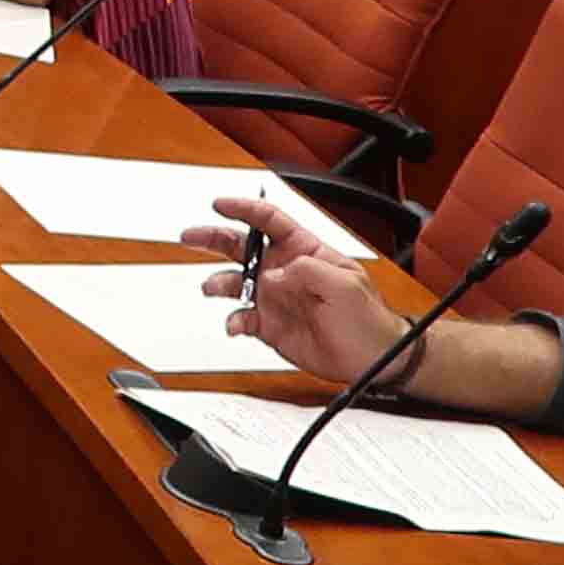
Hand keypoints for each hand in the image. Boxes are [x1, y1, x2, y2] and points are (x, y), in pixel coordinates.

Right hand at [184, 191, 404, 385]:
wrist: (371, 360)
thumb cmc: (368, 317)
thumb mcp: (345, 283)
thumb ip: (308, 271)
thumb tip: (273, 275)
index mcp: (304, 251)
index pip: (270, 221)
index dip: (244, 209)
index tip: (221, 204)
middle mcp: (283, 270)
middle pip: (241, 245)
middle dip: (213, 238)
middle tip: (192, 237)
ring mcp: (274, 298)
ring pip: (233, 282)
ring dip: (218, 282)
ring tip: (213, 287)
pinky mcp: (268, 325)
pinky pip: (240, 318)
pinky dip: (232, 320)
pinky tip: (235, 324)